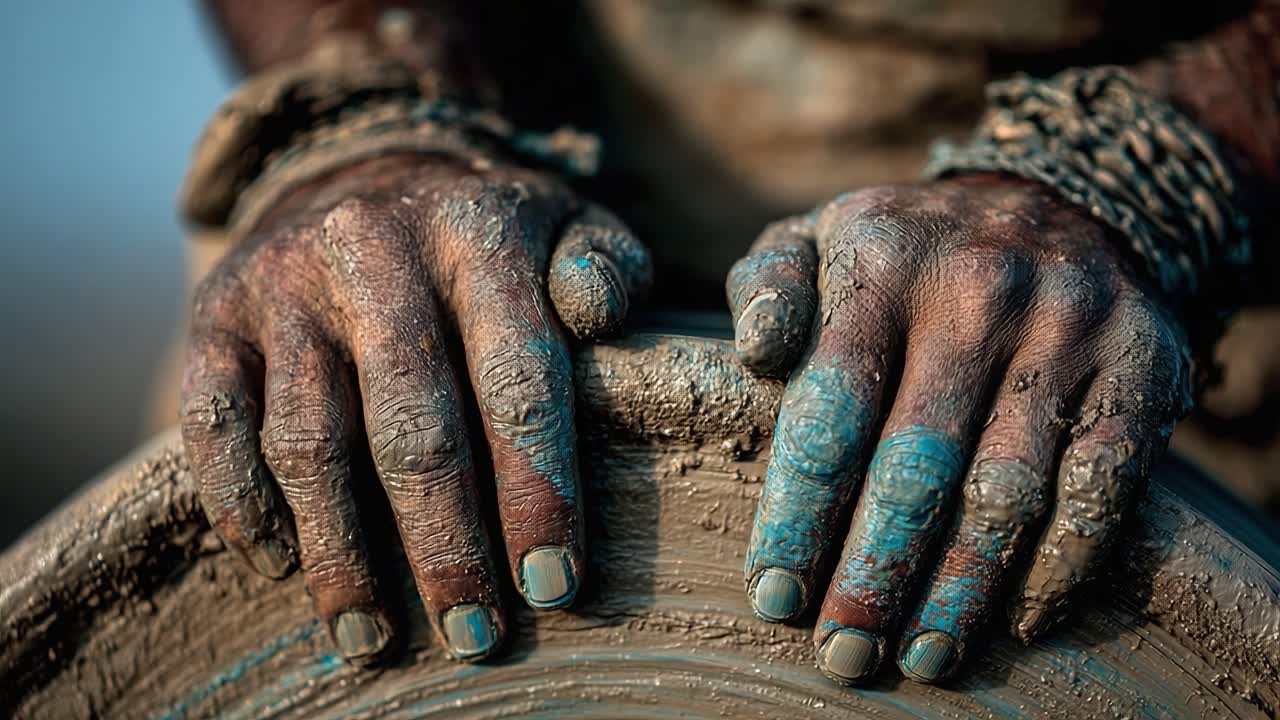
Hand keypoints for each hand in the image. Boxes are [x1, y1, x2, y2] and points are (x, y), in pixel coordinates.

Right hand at [180, 154, 650, 663]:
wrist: (362, 168)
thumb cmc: (487, 234)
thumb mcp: (567, 226)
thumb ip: (605, 269)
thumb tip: (597, 313)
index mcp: (480, 232)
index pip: (518, 380)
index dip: (536, 491)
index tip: (553, 585)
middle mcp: (376, 248)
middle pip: (412, 426)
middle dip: (446, 547)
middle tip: (474, 635)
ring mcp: (286, 282)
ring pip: (310, 440)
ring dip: (342, 554)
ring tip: (373, 637)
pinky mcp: (215, 313)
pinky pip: (214, 425)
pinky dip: (243, 505)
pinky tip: (282, 565)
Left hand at [728, 175, 1191, 683]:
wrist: (1050, 201)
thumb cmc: (905, 253)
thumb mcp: (820, 237)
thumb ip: (769, 286)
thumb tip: (759, 354)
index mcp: (882, 263)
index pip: (830, 412)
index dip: (798, 515)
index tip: (775, 596)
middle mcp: (977, 291)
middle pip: (916, 465)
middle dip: (873, 574)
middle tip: (842, 655)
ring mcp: (1068, 326)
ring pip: (1008, 488)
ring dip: (962, 588)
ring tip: (923, 658)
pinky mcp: (1142, 362)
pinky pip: (1101, 485)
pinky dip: (1061, 562)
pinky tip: (1019, 619)